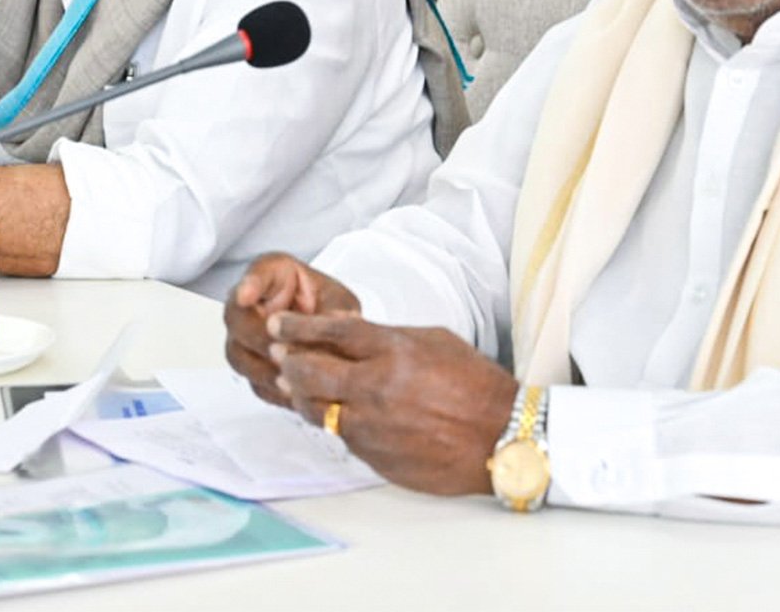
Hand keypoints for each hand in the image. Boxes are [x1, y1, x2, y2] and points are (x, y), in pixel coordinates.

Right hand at [224, 253, 359, 406]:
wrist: (329, 334)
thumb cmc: (328, 307)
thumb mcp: (339, 301)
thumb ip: (336, 310)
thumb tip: (338, 321)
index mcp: (273, 275)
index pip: (255, 273)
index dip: (248, 285)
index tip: (246, 295)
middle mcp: (249, 304)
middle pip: (237, 319)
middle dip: (260, 338)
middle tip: (281, 349)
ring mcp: (244, 336)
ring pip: (239, 355)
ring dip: (264, 369)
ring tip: (291, 379)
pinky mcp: (251, 367)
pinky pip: (252, 380)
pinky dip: (272, 389)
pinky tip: (293, 392)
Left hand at [270, 314, 517, 496]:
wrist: (501, 438)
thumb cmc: (475, 386)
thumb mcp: (435, 341)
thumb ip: (389, 337)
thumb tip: (353, 331)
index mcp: (393, 352)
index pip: (332, 332)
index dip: (299, 326)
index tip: (279, 323)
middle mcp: (375, 388)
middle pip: (310, 371)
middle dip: (288, 360)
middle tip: (279, 352)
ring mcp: (371, 426)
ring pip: (316, 409)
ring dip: (301, 394)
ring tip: (294, 383)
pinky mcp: (373, 456)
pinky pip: (341, 435)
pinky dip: (332, 421)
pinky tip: (332, 412)